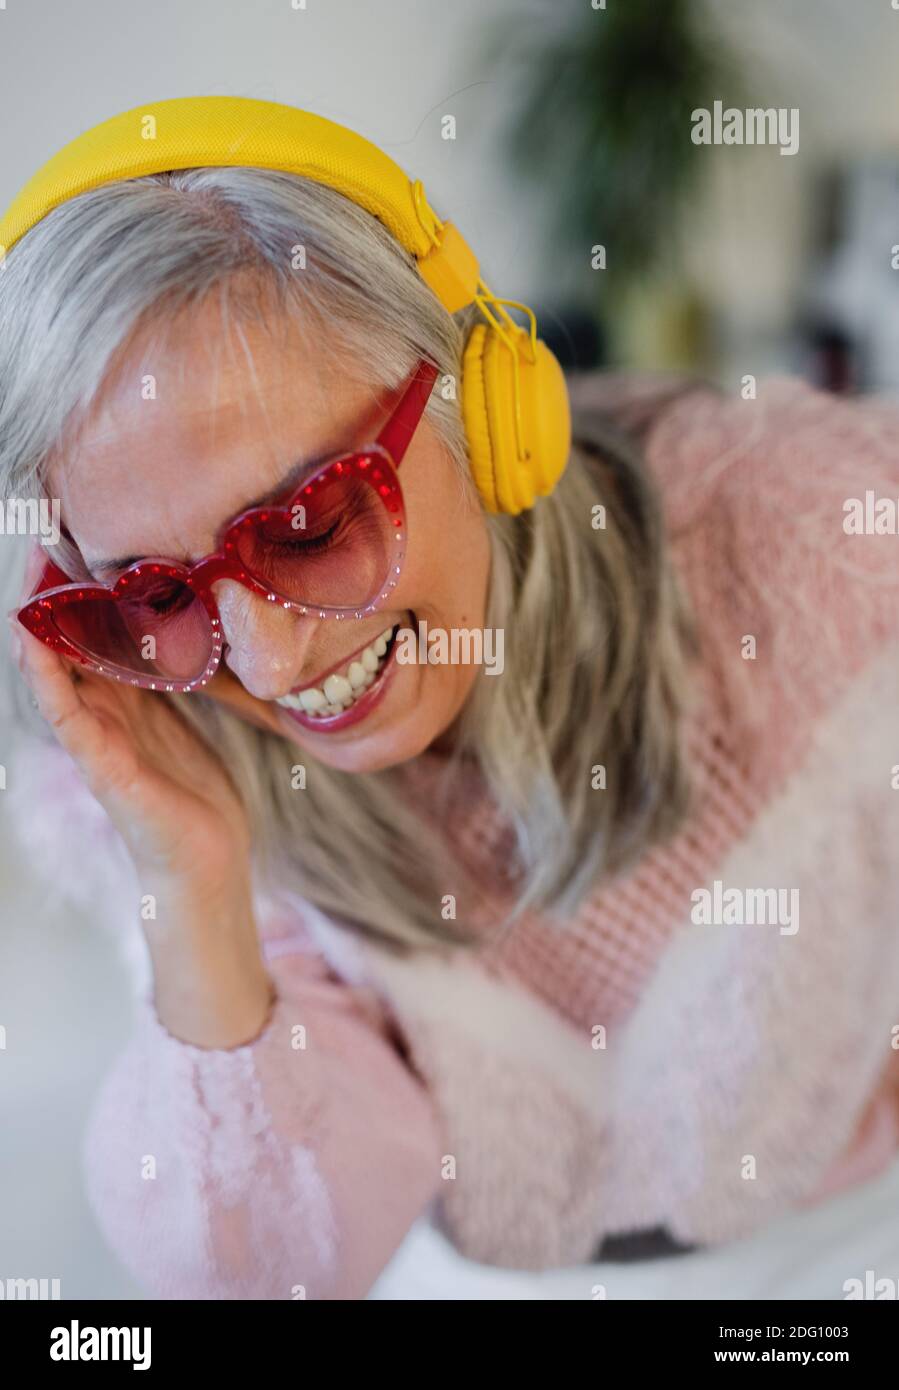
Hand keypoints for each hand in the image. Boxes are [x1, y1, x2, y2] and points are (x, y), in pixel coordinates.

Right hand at [8, 542, 273, 1047]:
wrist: (208, 863)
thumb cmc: (195, 793)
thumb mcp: (183, 721)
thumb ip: (168, 681)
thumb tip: (176, 628)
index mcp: (124, 707)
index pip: (90, 643)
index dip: (77, 600)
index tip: (67, 551)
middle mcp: (104, 722)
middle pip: (68, 654)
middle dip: (53, 607)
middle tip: (40, 551)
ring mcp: (100, 748)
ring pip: (59, 682)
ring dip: (39, 639)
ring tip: (23, 594)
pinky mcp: (108, 774)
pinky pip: (72, 722)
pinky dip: (51, 686)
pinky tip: (36, 653)